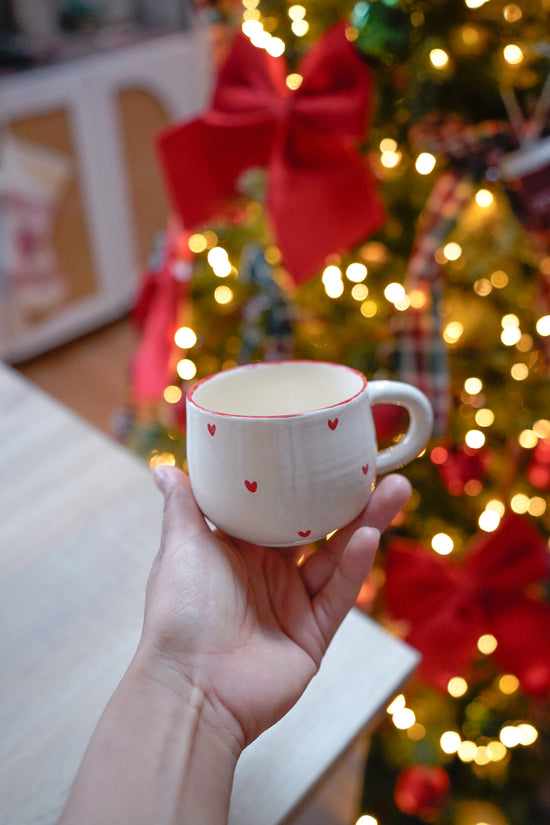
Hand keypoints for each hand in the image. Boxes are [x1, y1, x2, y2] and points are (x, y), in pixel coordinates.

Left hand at [137, 466, 410, 751]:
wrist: (191, 687)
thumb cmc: (179, 612)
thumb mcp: (181, 546)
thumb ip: (183, 505)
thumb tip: (163, 466)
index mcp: (238, 550)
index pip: (278, 509)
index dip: (303, 483)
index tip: (327, 453)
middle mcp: (268, 574)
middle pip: (317, 529)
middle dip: (348, 500)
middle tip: (375, 467)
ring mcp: (292, 605)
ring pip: (337, 557)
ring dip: (366, 524)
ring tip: (396, 490)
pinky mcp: (312, 635)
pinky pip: (338, 595)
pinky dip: (354, 566)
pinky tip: (369, 536)